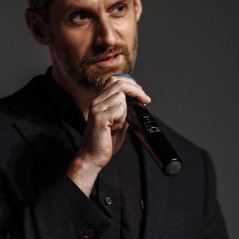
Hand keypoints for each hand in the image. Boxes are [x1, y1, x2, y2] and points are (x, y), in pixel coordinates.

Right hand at [65, 75, 150, 194]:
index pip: (115, 81)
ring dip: (126, 110)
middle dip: (136, 89)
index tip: (142, 94)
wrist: (92, 158)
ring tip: (119, 124)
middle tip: (146, 100)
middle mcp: (96, 102)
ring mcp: (97, 108)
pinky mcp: (100, 117)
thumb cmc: (104, 143)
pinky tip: (115, 128)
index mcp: (100, 101)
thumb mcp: (118, 124)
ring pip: (121, 97)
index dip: (130, 83)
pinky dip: (122, 118)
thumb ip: (124, 112)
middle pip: (119, 83)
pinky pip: (120, 109)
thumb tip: (136, 105)